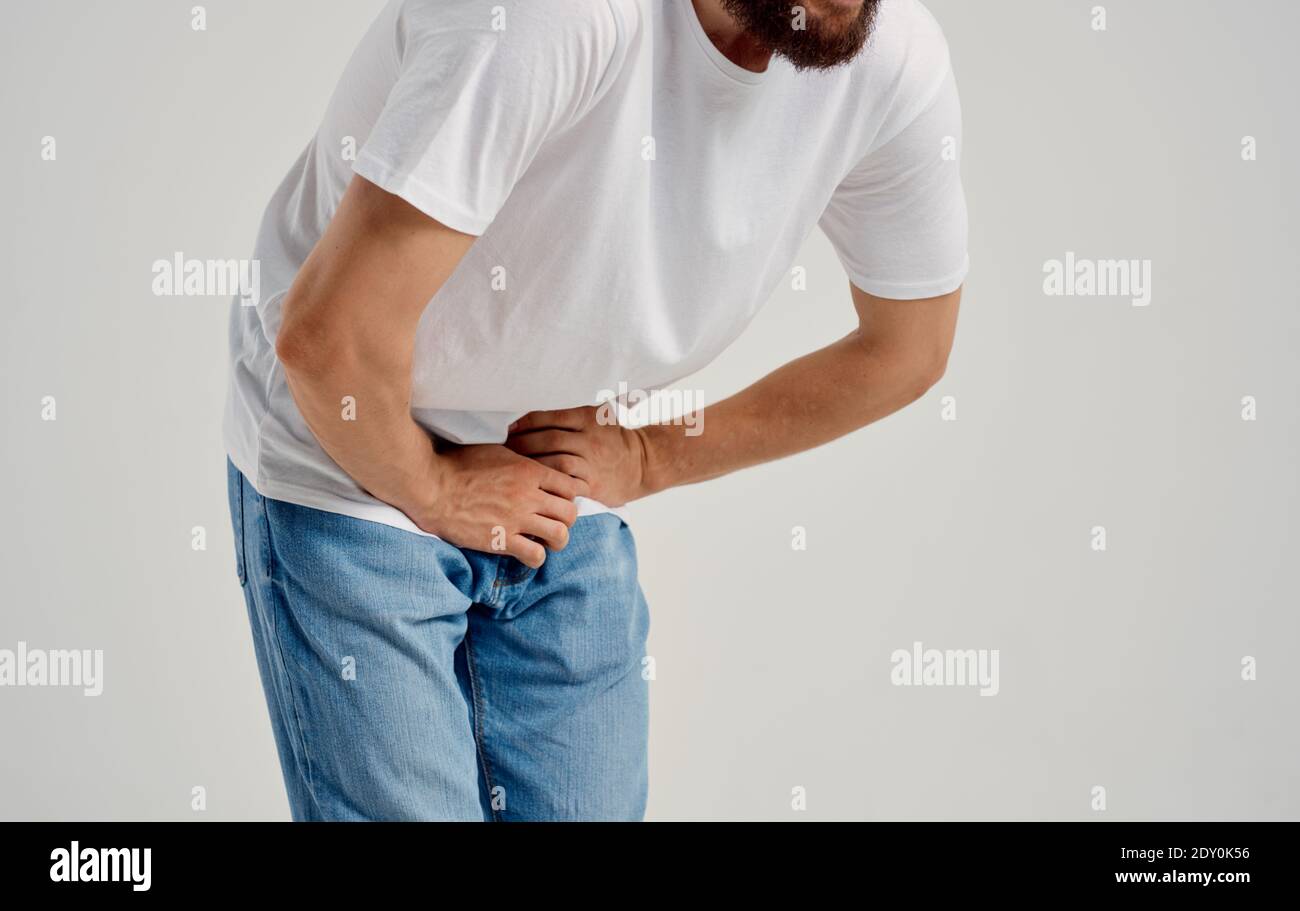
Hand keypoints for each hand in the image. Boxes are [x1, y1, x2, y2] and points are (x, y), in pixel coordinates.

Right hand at [415, 443, 587, 567]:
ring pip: (560, 535)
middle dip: (566, 520)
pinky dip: (536, 558)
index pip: (570, 487)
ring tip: (544, 541)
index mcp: (529, 470)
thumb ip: (519, 460)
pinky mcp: (501, 540)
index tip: (556, 502)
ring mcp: (516, 519)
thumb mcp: (495, 451)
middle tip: (552, 522)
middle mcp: (528, 495)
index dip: (568, 497)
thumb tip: (529, 460)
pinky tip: (526, 553)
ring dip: (557, 541)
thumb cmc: (457, 464)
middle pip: (570, 512)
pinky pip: (535, 556)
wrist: (431, 486)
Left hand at [505, 406, 649, 507]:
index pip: (546, 417)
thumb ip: (569, 414)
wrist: (642, 463)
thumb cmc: (613, 438)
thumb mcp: (597, 415)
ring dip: (530, 465)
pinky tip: (533, 485)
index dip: (522, 424)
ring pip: (553, 462)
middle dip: (520, 445)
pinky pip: (565, 485)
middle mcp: (588, 439)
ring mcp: (591, 463)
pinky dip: (547, 485)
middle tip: (505, 451)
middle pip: (546, 440)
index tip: (508, 430)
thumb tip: (529, 415)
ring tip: (515, 468)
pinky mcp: (593, 485)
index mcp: (586, 418)